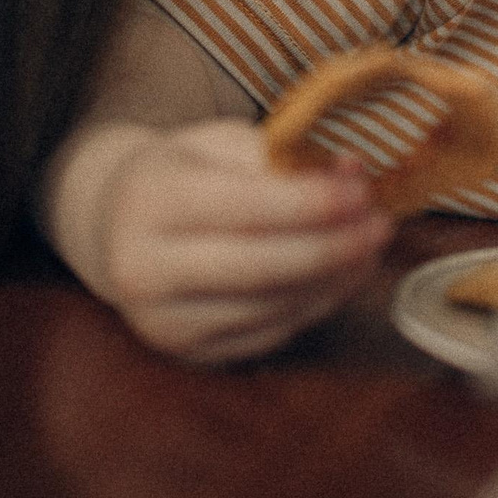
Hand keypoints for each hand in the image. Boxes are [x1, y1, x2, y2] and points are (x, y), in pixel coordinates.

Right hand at [45, 115, 393, 365]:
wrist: (114, 227)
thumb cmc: (180, 174)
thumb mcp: (217, 144)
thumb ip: (282, 157)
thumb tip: (352, 173)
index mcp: (150, 201)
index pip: (247, 208)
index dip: (315, 203)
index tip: (364, 190)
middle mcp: (144, 269)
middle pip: (264, 266)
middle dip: (336, 246)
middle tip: (383, 224)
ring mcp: (163, 321)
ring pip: (273, 306)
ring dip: (335, 278)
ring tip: (369, 246)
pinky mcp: (188, 353)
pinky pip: (270, 333)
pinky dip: (315, 304)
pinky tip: (341, 275)